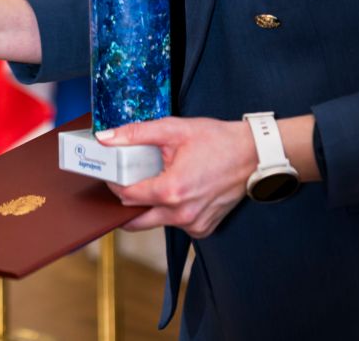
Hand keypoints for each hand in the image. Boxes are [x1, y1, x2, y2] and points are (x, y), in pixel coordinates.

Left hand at [100, 116, 255, 238]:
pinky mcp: (203, 229)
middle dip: (128, 202)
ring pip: (157, 221)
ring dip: (151, 205)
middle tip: (129, 182)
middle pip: (136, 219)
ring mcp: (194, 225)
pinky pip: (176, 224)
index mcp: (171, 191)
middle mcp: (181, 214)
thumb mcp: (173, 129)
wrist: (252, 154)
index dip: (115, 183)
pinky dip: (172, 211)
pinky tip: (181, 190)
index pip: (126, 197)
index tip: (115, 172)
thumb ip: (136, 134)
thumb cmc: (217, 141)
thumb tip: (106, 138)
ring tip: (162, 180)